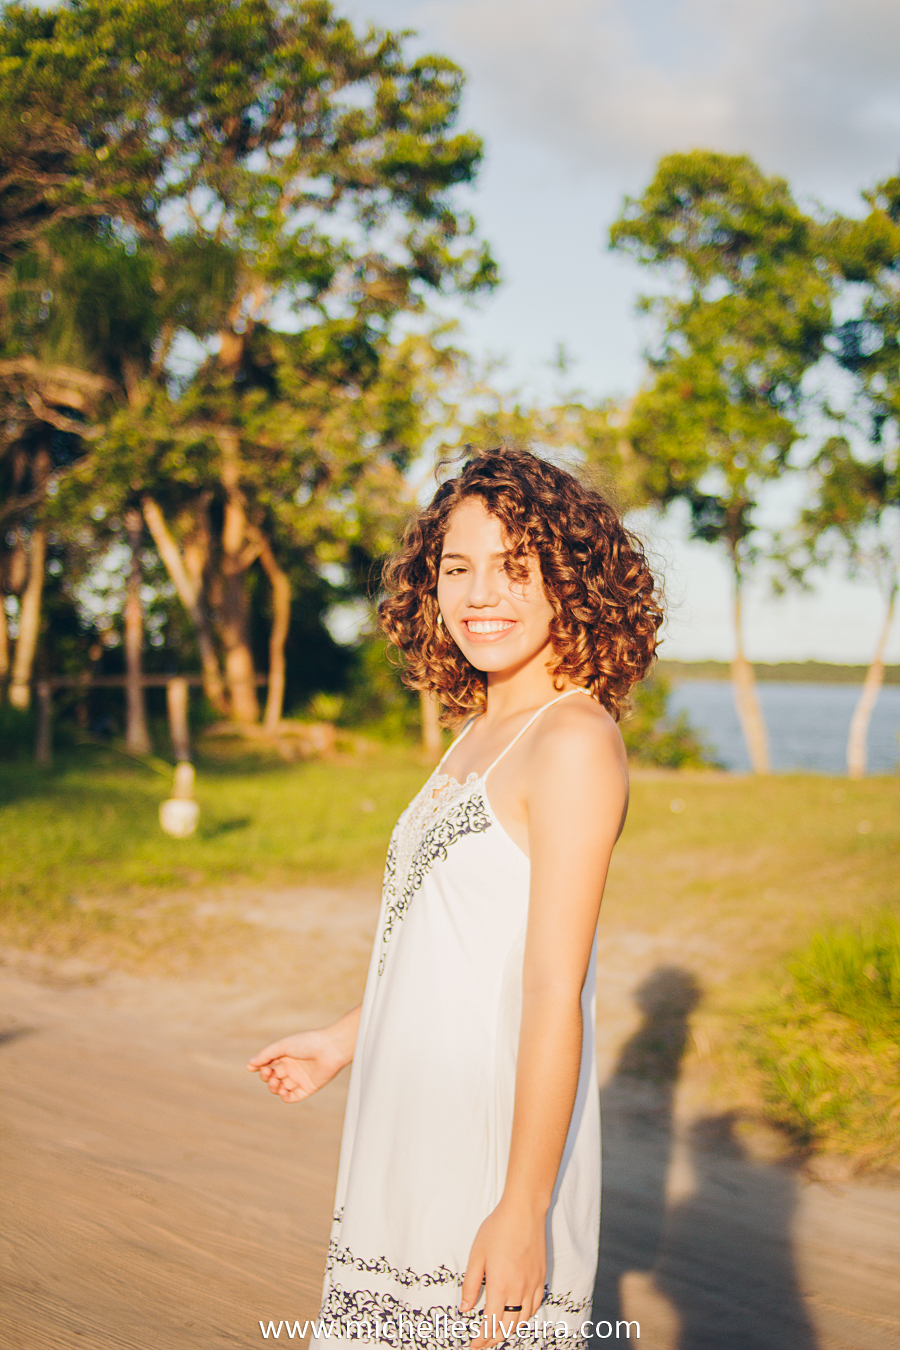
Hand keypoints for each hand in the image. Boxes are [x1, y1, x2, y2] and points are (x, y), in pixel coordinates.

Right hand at [246, 1029, 345, 1102]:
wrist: (330, 1048)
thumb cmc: (308, 1042)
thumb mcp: (283, 1046)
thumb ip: (266, 1055)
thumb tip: (250, 1064)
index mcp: (286, 1055)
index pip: (268, 1065)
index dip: (260, 1067)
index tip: (254, 1067)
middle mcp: (292, 1067)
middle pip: (272, 1077)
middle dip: (266, 1077)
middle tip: (269, 1073)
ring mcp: (300, 1078)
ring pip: (281, 1088)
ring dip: (274, 1088)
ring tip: (276, 1082)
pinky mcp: (308, 1088)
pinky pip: (293, 1097)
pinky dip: (285, 1097)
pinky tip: (283, 1091)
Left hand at [459, 1200, 545, 1347]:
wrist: (524, 1211)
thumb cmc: (497, 1229)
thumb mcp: (476, 1255)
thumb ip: (471, 1285)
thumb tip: (466, 1309)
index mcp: (500, 1286)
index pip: (491, 1324)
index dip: (481, 1339)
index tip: (473, 1346)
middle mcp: (519, 1290)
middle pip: (508, 1327)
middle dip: (493, 1339)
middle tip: (482, 1343)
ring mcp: (532, 1285)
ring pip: (523, 1320)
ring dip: (509, 1330)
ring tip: (497, 1332)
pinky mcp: (541, 1278)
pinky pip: (534, 1306)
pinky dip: (524, 1317)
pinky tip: (517, 1315)